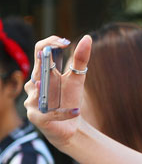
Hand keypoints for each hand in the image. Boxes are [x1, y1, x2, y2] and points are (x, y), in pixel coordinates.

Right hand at [25, 34, 92, 152]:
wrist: (71, 126)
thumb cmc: (70, 100)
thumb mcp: (77, 78)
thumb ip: (80, 60)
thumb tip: (87, 38)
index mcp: (42, 72)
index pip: (39, 50)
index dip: (49, 43)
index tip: (65, 42)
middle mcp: (33, 84)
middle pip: (36, 69)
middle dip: (46, 64)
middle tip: (59, 61)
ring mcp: (32, 101)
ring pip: (39, 91)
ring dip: (49, 91)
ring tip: (55, 89)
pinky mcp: (36, 117)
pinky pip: (49, 113)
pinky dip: (64, 113)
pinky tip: (77, 111)